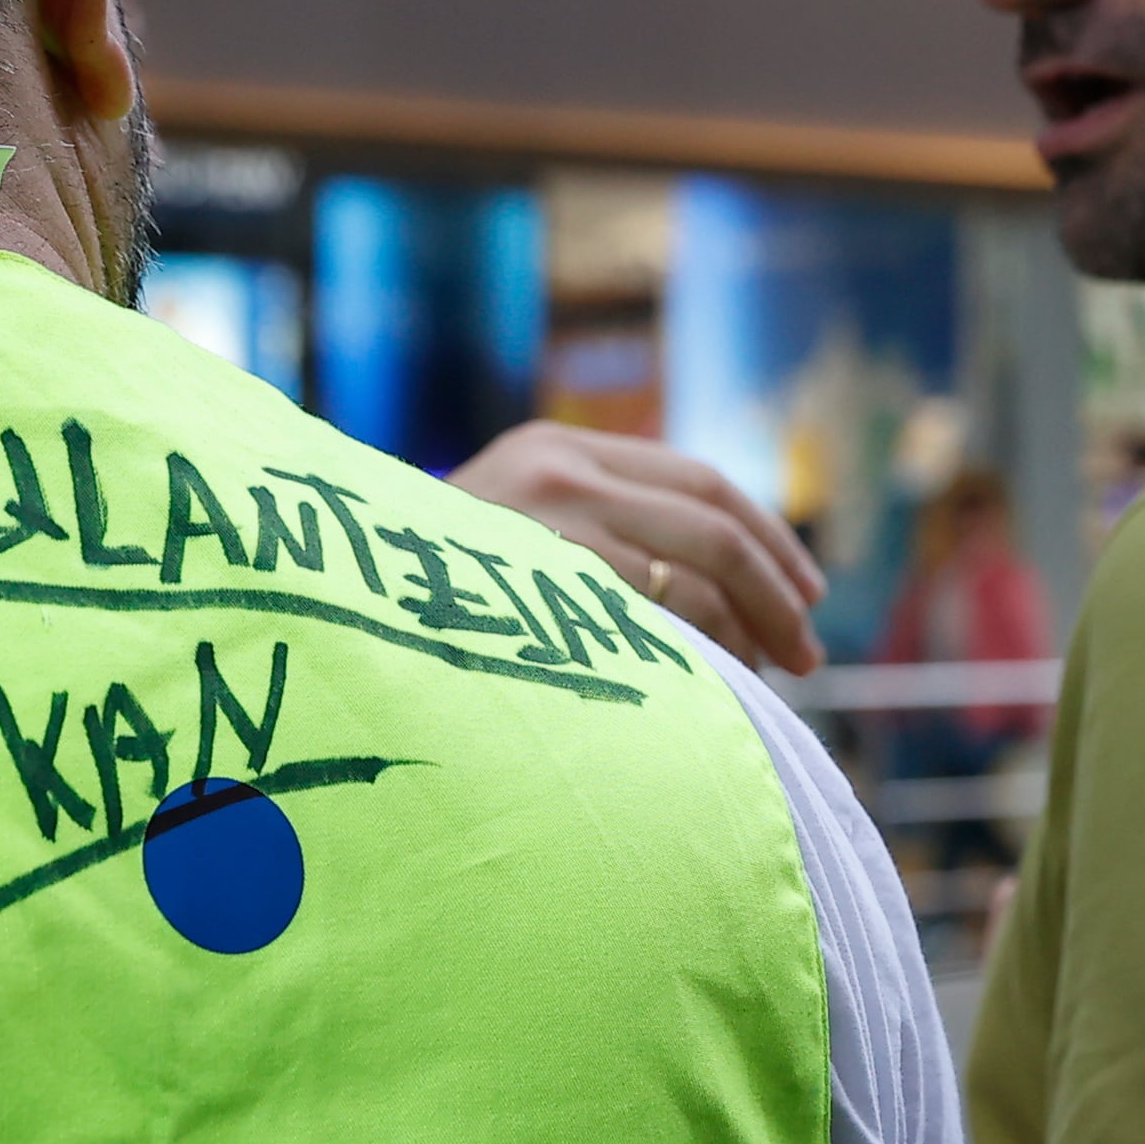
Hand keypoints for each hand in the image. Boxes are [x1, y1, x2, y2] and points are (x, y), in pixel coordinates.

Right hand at [451, 423, 827, 675]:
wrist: (333, 605)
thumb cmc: (423, 596)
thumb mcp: (507, 536)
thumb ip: (590, 534)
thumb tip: (714, 594)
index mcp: (558, 448)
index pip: (700, 481)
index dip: (769, 538)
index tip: (807, 591)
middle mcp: (562, 470)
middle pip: (716, 526)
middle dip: (780, 594)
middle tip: (811, 651)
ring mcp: (551, 523)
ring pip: (698, 579)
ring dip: (749, 636)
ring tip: (769, 683)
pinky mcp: (543, 582)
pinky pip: (659, 624)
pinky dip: (705, 659)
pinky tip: (720, 695)